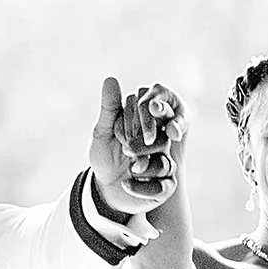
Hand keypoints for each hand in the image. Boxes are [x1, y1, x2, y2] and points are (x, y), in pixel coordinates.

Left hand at [89, 77, 180, 214]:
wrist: (105, 190)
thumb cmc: (104, 158)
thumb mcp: (102, 133)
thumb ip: (109, 108)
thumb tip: (110, 78)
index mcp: (148, 128)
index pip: (150, 119)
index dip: (136, 124)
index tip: (119, 136)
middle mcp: (160, 144)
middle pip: (161, 139)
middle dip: (140, 144)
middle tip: (125, 150)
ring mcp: (164, 164)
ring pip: (164, 162)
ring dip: (144, 164)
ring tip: (129, 168)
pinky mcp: (165, 186)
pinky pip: (162, 187)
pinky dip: (142, 187)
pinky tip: (126, 184)